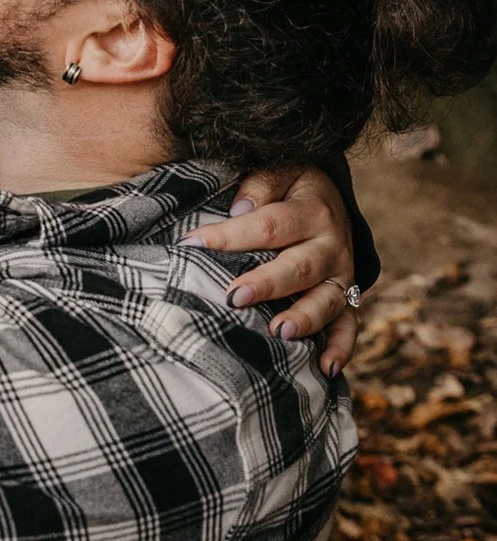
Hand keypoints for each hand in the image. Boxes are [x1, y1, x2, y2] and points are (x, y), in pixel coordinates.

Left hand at [181, 166, 357, 378]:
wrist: (330, 199)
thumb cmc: (291, 187)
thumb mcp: (280, 170)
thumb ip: (260, 183)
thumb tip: (240, 209)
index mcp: (312, 210)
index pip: (269, 224)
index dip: (229, 235)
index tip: (192, 245)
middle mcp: (331, 245)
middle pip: (298, 267)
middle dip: (267, 283)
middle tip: (234, 296)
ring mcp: (341, 276)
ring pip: (325, 301)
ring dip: (304, 318)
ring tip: (280, 333)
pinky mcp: (347, 298)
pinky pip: (349, 327)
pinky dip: (341, 349)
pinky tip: (325, 369)